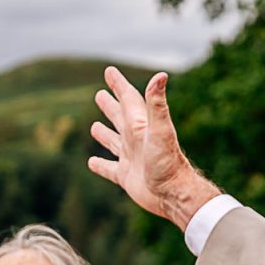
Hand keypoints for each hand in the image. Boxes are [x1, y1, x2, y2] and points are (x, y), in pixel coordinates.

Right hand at [87, 67, 220, 229]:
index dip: (118, 84)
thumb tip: (161, 75)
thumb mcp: (161, 130)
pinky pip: (109, 169)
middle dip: (110, 105)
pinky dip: (100, 165)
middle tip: (99, 94)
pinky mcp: (126, 177)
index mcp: (140, 125)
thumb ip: (157, 104)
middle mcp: (135, 139)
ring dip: (104, 133)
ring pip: (113, 142)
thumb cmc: (168, 162)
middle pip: (119, 118)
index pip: (128, 99)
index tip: (110, 71)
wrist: (172, 193)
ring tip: (94, 126)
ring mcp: (130, 158)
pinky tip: (92, 162)